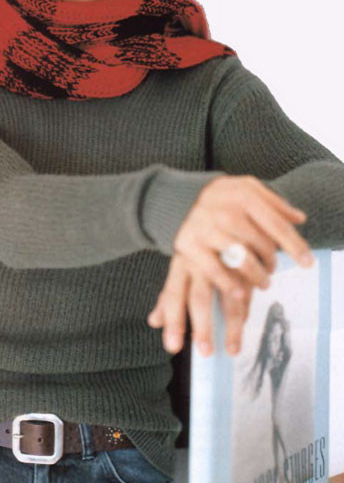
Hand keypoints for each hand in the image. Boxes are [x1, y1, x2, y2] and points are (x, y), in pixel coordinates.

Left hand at [147, 252, 252, 356]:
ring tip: (232, 349)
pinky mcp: (247, 260)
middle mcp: (200, 264)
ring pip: (229, 297)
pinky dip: (248, 307)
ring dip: (232, 325)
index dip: (172, 321)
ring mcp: (224, 261)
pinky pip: (249, 287)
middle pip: (200, 299)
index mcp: (181, 266)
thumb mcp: (181, 267)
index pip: (172, 296)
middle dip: (203, 327)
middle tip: (204, 352)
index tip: (172, 347)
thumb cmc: (199, 247)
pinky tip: (246, 324)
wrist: (223, 210)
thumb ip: (168, 296)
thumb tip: (153, 322)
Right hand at [170, 175, 310, 304]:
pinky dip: (229, 283)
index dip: (295, 245)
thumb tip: (299, 218)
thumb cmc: (218, 198)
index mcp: (243, 195)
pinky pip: (214, 270)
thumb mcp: (246, 190)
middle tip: (273, 269)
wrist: (173, 198)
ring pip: (240, 258)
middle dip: (272, 260)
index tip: (307, 263)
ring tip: (263, 282)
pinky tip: (241, 292)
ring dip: (256, 275)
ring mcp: (205, 228)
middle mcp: (224, 210)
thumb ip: (273, 203)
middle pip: (260, 243)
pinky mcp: (188, 245)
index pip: (276, 224)